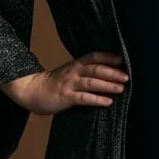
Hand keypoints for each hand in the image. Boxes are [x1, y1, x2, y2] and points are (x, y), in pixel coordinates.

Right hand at [0, 51, 128, 114]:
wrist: (32, 91)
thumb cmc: (53, 84)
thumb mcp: (68, 73)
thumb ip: (84, 73)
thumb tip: (107, 76)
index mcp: (75, 65)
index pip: (93, 57)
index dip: (107, 57)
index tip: (121, 59)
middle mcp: (73, 72)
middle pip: (96, 69)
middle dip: (112, 72)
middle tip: (126, 76)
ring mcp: (69, 84)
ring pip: (92, 82)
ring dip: (108, 85)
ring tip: (121, 88)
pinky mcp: (66, 97)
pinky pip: (84, 98)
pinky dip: (97, 99)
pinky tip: (108, 101)